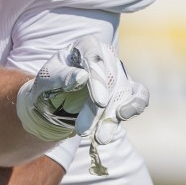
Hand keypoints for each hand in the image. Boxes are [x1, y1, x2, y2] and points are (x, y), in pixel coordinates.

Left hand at [16, 35, 148, 174]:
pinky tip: (123, 119)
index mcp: (85, 46)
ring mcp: (119, 71)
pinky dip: (135, 107)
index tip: (99, 103)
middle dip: (99, 109)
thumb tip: (82, 77)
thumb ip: (62, 77)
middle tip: (83, 131)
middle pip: (110, 80)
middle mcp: (106, 55)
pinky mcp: (127, 88)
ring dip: (112, 117)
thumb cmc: (49, 83)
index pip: (94, 59)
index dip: (99, 81)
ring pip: (124, 92)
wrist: (54, 97)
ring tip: (99, 138)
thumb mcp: (46, 79)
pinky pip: (139, 95)